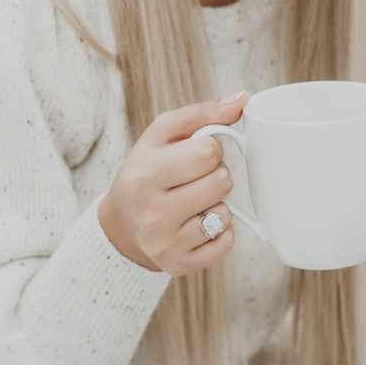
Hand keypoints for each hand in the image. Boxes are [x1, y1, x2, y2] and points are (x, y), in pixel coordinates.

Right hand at [97, 95, 246, 274]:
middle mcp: (151, 213)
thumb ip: (203, 114)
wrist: (121, 224)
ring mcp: (164, 244)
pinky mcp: (179, 265)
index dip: (209, 150)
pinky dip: (219, 232)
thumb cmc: (147, 170)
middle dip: (216, 176)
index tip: (192, 157)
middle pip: (222, 183)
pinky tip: (196, 225)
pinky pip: (226, 243)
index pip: (209, 153)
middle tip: (193, 180)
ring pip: (225, 215)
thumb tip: (244, 98)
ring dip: (216, 205)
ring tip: (192, 204)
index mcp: (144, 175)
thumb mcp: (163, 135)